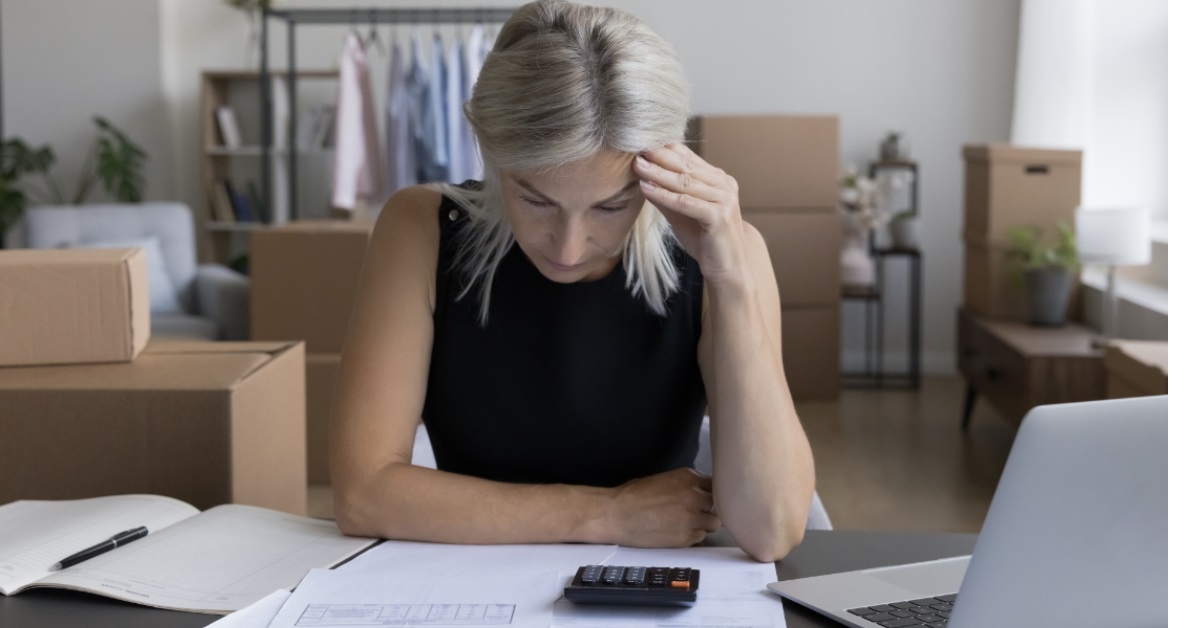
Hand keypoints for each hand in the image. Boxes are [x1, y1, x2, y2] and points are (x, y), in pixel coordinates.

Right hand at [607, 468, 720, 547]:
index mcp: (688, 477)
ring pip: (714, 523)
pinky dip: (693, 536)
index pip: (715, 484)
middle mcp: (694, 495)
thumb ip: (686, 484)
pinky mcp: (686, 536)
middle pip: (718, 504)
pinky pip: (700, 537)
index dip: (710, 493)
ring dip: (704, 523)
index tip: (706, 499)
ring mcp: (692, 517)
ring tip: (687, 524)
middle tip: (696, 512)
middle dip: (709, 508)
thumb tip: (701, 492)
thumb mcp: (664, 479)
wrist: (616, 514)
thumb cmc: (633, 496)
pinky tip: (678, 532)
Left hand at [635, 144, 748, 287]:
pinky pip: (686, 202)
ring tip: (638, 165)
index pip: (688, 158)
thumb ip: (668, 196)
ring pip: (685, 182)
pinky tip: (646, 188)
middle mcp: (724, 185)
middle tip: (637, 146)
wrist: (729, 268)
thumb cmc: (706, 240)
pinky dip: (664, 195)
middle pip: (686, 166)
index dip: (665, 149)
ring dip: (658, 173)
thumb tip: (644, 178)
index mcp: (718, 180)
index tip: (641, 142)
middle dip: (660, 156)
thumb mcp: (682, 214)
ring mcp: (724, 199)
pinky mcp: (719, 215)